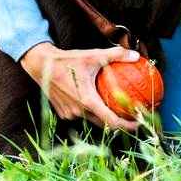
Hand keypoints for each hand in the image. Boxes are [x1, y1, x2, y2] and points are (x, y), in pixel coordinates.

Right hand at [19, 42, 140, 130]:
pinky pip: (82, 115)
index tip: (140, 123)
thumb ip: (116, 55)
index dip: (127, 125)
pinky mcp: (64, 113)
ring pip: (92, 119)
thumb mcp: (93, 55)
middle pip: (104, 124)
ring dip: (105, 117)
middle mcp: (78, 111)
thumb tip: (135, 55)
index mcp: (87, 101)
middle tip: (133, 116)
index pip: (112, 121)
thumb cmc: (67, 60)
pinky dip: (92, 111)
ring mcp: (70, 114)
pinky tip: (99, 102)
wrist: (41, 65)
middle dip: (120, 122)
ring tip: (119, 110)